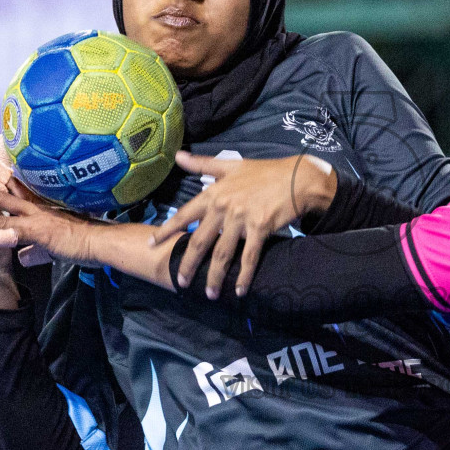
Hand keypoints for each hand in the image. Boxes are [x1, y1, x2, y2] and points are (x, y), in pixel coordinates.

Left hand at [0, 181, 97, 263]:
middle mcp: (36, 208)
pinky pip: (18, 234)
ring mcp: (38, 219)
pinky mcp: (43, 234)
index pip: (15, 186)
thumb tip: (22, 257)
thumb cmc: (84, 240)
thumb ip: (35, 249)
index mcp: (39, 207)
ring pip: (2, 213)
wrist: (103, 241)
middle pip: (1, 195)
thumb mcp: (54, 245)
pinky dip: (1, 236)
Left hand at [151, 151, 337, 298]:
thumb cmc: (264, 172)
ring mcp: (241, 219)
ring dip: (215, 276)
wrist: (298, 178)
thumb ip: (201, 164)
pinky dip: (244, 276)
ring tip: (209, 293)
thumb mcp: (231, 165)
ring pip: (222, 254)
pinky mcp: (260, 228)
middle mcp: (223, 207)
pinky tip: (240, 290)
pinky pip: (249, 257)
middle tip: (181, 281)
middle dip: (188, 264)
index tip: (152, 244)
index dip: (167, 230)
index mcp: (213, 193)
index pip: (184, 214)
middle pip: (199, 241)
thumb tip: (177, 155)